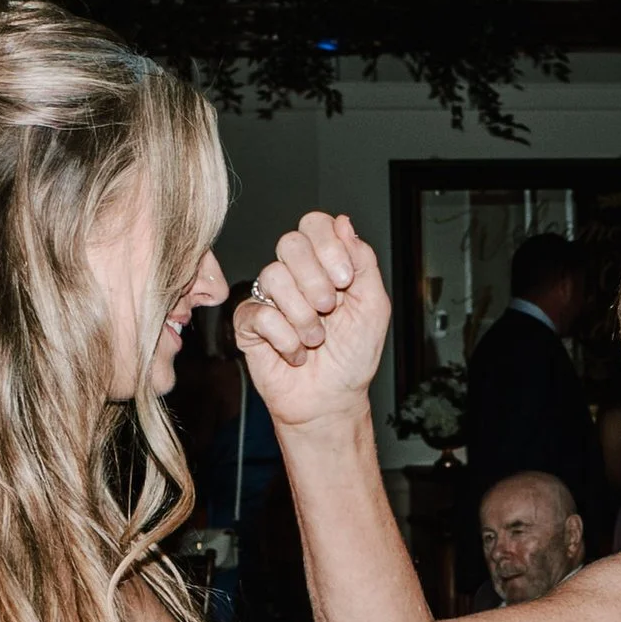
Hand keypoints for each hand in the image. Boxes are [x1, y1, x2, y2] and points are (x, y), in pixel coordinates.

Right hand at [234, 212, 388, 431]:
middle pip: (290, 243)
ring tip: (315, 339)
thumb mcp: (373, 306)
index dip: (328, 246)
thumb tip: (344, 222)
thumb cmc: (353, 356)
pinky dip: (287, 339)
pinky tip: (297, 353)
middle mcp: (294, 274)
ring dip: (304, 317)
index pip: (315, 224)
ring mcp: (268, 296)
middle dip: (316, 281)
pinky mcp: (248, 322)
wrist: (332, 399)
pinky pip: (261, 314)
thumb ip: (362, 261)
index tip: (345, 280)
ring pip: (274, 277)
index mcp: (324, 263)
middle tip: (329, 309)